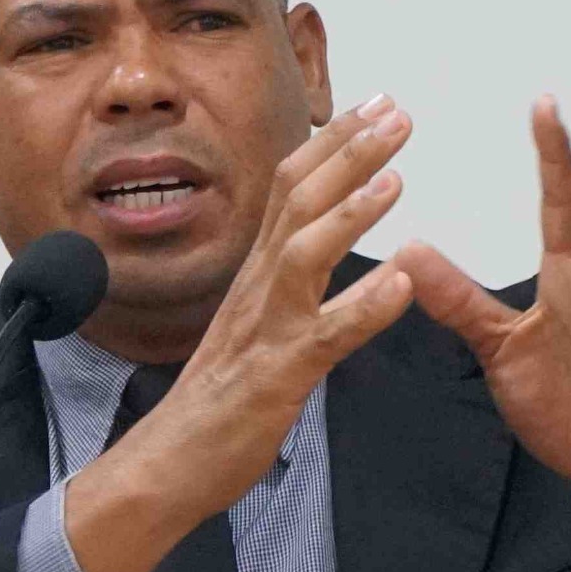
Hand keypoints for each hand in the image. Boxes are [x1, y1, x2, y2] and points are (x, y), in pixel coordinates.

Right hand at [62, 98, 418, 571]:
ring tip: (396, 178)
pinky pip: (323, 336)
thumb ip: (299, 293)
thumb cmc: (218, 404)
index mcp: (257, 276)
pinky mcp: (276, 376)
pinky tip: (402, 285)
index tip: (375, 107)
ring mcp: (265, 329)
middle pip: (299, 201)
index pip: (291, 190)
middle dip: (349, 152)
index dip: (333, 144)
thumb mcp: (261, 331)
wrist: (168, 464)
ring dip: (350, 212)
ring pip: (303, 253)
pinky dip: (363, 309)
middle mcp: (258, 289)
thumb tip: (349, 264)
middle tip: (396, 111)